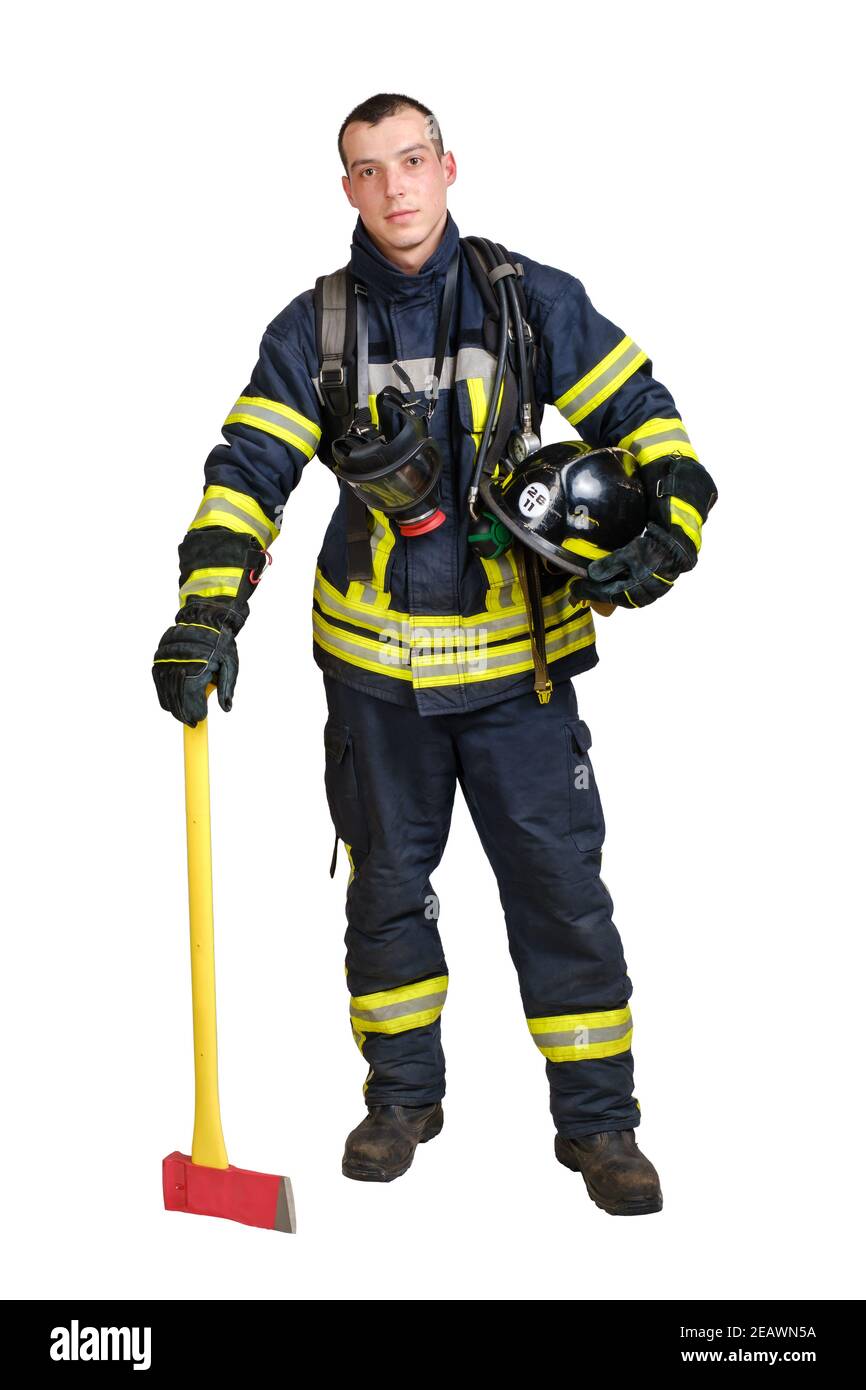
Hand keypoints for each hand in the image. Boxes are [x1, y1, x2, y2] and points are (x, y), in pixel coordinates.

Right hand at [152, 602, 239, 725]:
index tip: (199, 720)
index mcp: (197, 666)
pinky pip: (158, 679)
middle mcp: (178, 663)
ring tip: (181, 716)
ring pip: (165, 689)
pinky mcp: (159, 656)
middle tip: (190, 723)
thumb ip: (227, 688)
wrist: (205, 618)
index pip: (190, 697)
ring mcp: (166, 659)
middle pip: (176, 696)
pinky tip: (170, 703)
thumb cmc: (221, 643)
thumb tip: (226, 708)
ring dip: (172, 705)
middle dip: (182, 713)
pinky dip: (164, 692)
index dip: (193, 712)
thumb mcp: (230, 665)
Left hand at [568, 523, 688, 609]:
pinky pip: (632, 594)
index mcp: (635, 589)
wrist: (678, 547)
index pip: (605, 593)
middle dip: (595, 593)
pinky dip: (620, 590)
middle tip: (579, 589)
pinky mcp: (653, 590)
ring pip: (622, 597)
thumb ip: (611, 564)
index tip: (573, 589)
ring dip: (607, 592)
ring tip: (593, 587)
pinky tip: (612, 584)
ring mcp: (649, 595)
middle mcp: (642, 596)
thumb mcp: (630, 553)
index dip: (588, 591)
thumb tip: (592, 574)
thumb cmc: (654, 548)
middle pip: (613, 597)